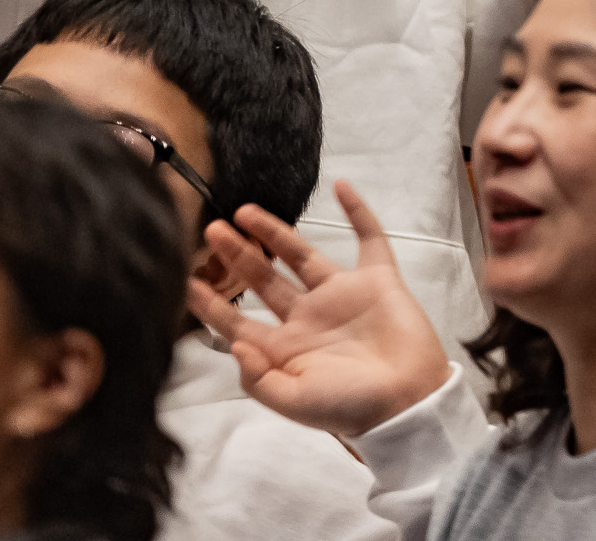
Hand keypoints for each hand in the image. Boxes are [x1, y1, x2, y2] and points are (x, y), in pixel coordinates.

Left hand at [186, 182, 449, 439]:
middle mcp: (308, 316)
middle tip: (212, 231)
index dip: (211, 303)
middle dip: (236, 256)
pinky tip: (341, 187)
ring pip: (302, 254)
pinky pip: (368, 239)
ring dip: (274, 231)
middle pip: (264, 279)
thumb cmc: (350, 407)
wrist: (408, 400)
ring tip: (245, 211)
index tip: (187, 281)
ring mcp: (341, 295)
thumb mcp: (294, 402)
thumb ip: (258, 379)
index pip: (238, 320)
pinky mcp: (377, 280)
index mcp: (285, 347)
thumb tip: (233, 343)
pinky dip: (358, 212)